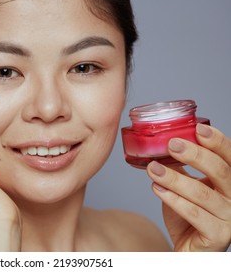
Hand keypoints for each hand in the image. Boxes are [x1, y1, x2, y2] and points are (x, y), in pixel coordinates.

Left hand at [147, 124, 230, 250]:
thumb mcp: (186, 186)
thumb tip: (163, 143)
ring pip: (203, 193)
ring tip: (153, 169)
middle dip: (195, 155)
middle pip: (221, 171)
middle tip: (171, 145)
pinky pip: (195, 214)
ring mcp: (230, 218)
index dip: (218, 141)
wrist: (189, 248)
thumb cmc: (189, 215)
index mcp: (230, 182)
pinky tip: (156, 189)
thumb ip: (181, 167)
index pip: (230, 157)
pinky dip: (174, 200)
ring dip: (175, 178)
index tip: (198, 128)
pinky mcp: (218, 235)